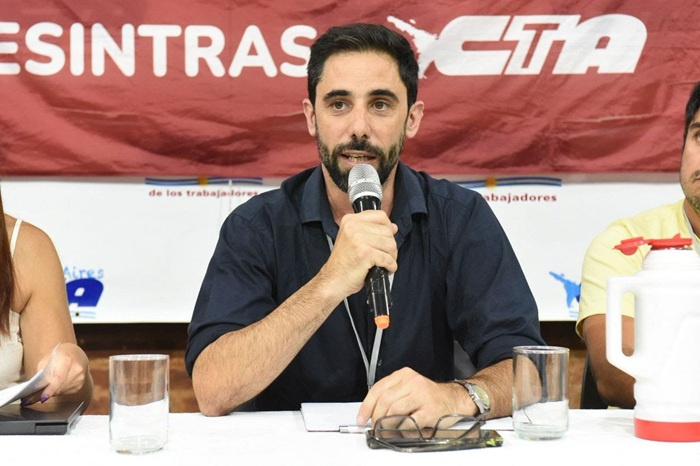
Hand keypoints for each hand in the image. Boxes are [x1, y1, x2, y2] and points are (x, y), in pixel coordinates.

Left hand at [21, 343, 87, 405]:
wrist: (75, 353)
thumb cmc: (58, 355)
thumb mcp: (47, 359)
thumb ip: (42, 374)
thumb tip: (34, 390)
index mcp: (67, 359)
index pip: (58, 377)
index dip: (50, 389)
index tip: (42, 398)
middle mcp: (76, 369)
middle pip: (58, 387)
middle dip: (44, 394)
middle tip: (29, 400)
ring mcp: (80, 378)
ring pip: (60, 392)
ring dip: (50, 393)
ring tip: (41, 391)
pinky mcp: (79, 385)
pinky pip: (64, 393)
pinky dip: (57, 391)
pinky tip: (55, 385)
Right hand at [319, 210, 397, 299]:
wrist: (332, 280)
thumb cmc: (343, 263)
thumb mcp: (353, 240)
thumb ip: (372, 231)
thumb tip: (393, 227)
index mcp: (350, 220)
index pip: (381, 216)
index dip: (388, 228)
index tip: (386, 239)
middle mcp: (353, 226)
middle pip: (388, 231)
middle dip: (390, 246)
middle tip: (385, 256)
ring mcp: (359, 239)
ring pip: (390, 245)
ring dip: (392, 257)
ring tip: (384, 264)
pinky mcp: (365, 253)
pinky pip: (388, 258)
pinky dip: (391, 266)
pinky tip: (386, 270)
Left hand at [356, 367, 471, 428]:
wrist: (455, 399)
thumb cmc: (429, 396)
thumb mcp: (409, 388)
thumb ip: (392, 396)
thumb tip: (372, 413)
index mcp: (404, 375)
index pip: (378, 388)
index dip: (367, 405)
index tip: (362, 417)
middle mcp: (412, 382)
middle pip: (384, 400)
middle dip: (376, 417)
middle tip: (375, 427)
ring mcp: (421, 395)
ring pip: (394, 410)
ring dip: (386, 424)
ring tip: (385, 431)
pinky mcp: (429, 410)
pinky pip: (408, 422)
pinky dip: (401, 429)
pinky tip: (400, 432)